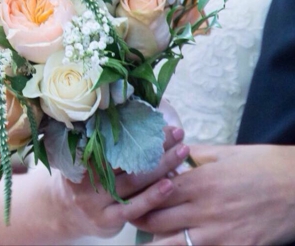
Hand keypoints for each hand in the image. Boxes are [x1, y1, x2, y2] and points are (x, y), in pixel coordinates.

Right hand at [52, 126, 189, 238]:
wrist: (63, 212)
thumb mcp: (83, 156)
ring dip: (161, 166)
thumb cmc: (83, 177)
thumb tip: (139, 120)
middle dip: (154, 144)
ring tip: (182, 151)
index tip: (155, 119)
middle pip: (126, 158)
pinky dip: (152, 196)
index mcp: (81, 155)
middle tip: (177, 131)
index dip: (133, 128)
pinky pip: (133, 208)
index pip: (111, 139)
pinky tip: (170, 184)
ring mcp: (95, 201)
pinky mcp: (106, 220)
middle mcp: (86, 177)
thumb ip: (103, 144)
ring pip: (133, 181)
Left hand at [133, 144, 294, 244]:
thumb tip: (173, 154)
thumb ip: (194, 155)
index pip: (154, 191)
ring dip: (156, 241)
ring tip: (146, 239)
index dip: (138, 195)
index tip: (128, 195)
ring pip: (173, 243)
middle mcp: (203, 209)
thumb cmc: (262, 164)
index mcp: (199, 181)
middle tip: (131, 216)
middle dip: (140, 219)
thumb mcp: (225, 153)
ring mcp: (219, 233)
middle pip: (157, 220)